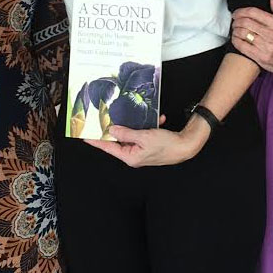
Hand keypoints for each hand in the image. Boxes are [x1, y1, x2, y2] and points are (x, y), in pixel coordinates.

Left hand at [87, 115, 205, 166]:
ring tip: (134, 115)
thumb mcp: (144, 137)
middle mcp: (134, 155)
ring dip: (135, 125)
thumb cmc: (167, 145)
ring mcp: (142, 150)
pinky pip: (144, 133)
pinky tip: (156, 119)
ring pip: (132, 135)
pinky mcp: (150, 145)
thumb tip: (112, 130)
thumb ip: (126, 133)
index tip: (85, 136)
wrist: (187, 146)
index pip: (108, 148)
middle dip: (115, 128)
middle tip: (104, 118)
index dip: (96, 141)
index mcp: (130, 157)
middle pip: (119, 141)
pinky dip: (149, 125)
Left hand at [232, 0, 272, 79]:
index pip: (253, 12)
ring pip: (243, 33)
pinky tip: (235, 38)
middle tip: (234, 21)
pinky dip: (235, 40)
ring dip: (235, 30)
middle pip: (246, 22)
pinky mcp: (260, 57)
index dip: (241, 11)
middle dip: (236, 20)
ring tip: (235, 29)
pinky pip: (242, 46)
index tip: (236, 13)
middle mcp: (272, 34)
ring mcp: (266, 47)